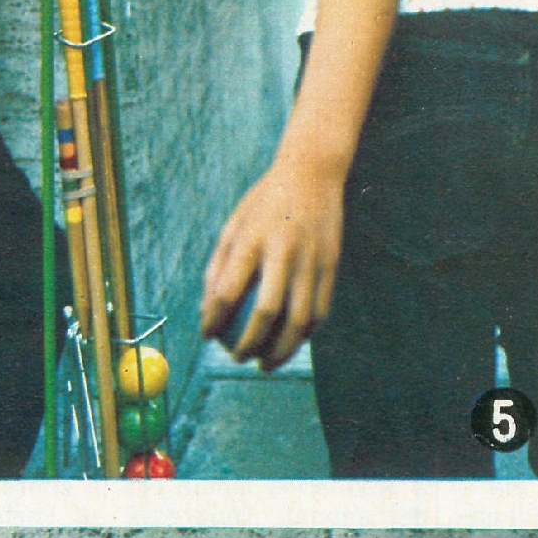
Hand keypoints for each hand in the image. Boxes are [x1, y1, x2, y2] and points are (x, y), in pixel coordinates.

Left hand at [199, 149, 346, 365]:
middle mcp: (283, 251)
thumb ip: (217, 268)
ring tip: (267, 364)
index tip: (206, 336)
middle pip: (266, 312)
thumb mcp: (233, 226)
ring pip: (299, 319)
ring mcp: (312, 258)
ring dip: (282, 350)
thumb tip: (206, 312)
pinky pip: (320, 309)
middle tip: (239, 359)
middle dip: (250, 344)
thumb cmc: (264, 204)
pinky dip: (306, 333)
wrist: (313, 173)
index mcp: (252, 240)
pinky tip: (293, 344)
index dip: (212, 320)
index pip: (227, 292)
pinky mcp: (332, 263)